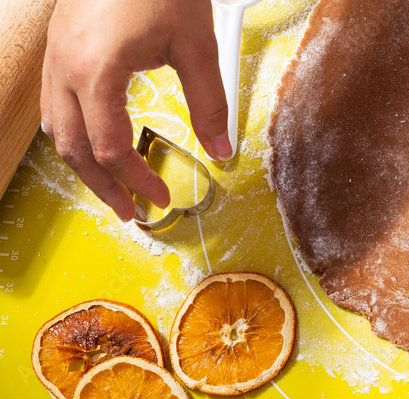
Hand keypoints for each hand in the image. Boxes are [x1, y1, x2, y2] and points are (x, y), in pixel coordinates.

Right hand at [41, 0, 229, 220]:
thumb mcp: (197, 46)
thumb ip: (210, 104)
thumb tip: (223, 150)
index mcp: (96, 70)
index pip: (108, 147)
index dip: (135, 180)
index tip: (161, 199)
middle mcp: (64, 67)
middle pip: (71, 148)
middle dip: (102, 187)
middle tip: (132, 213)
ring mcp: (54, 57)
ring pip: (55, 129)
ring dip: (83, 165)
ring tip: (113, 188)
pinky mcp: (57, 48)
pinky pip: (54, 105)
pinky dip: (73, 135)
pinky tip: (95, 144)